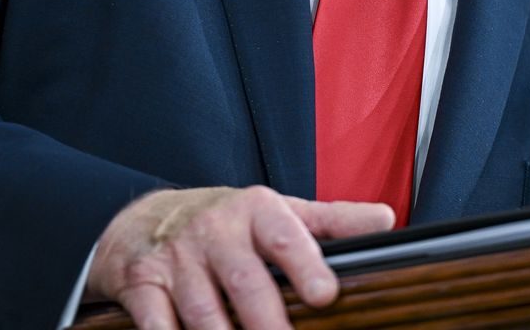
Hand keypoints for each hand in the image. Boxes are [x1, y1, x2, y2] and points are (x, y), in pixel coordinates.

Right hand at [87, 186, 394, 328]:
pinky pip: (156, 322)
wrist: (142, 220)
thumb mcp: (277, 213)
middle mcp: (216, 230)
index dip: (306, 264)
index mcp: (256, 211)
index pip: (286, 236)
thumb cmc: (224, 223)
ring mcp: (177, 258)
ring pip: (202, 310)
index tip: (324, 295)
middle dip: (267, 321)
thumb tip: (387, 221)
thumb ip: (331, 221)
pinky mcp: (143, 284)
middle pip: (246, 282)